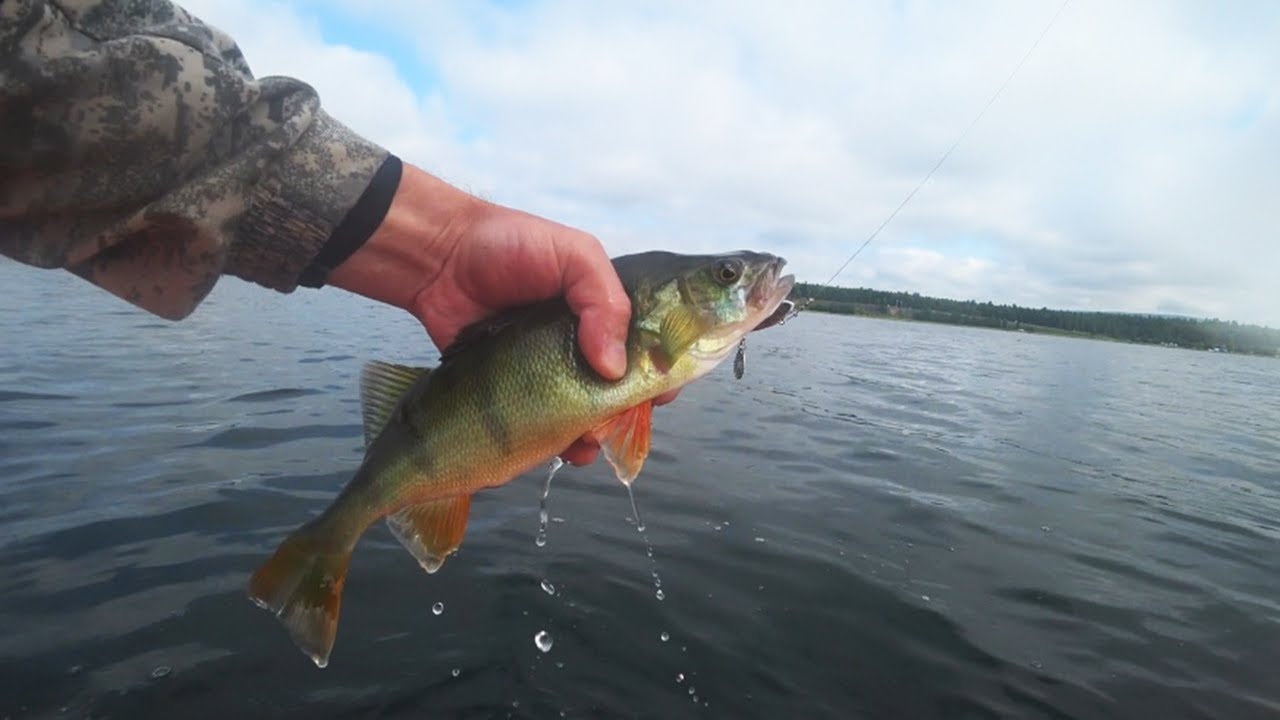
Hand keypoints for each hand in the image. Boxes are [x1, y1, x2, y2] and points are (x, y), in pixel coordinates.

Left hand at [328, 164, 677, 465]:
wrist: (439, 260)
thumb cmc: (508, 244)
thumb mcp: (573, 254)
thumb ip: (604, 300)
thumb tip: (615, 367)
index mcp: (608, 311)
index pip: (655, 348)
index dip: (665, 373)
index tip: (659, 392)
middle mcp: (587, 343)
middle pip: (627, 392)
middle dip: (628, 414)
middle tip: (610, 418)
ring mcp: (554, 371)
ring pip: (592, 417)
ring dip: (598, 436)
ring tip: (585, 440)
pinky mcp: (520, 392)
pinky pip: (550, 427)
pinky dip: (563, 446)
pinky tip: (564, 450)